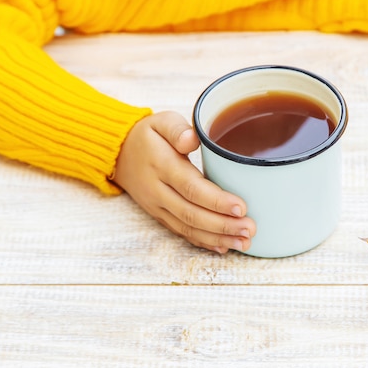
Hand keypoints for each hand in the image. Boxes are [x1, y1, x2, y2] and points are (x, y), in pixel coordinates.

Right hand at [112, 111, 255, 253]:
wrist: (117, 154)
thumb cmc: (148, 136)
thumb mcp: (161, 121)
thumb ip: (177, 129)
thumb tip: (192, 139)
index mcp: (162, 165)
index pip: (191, 187)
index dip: (216, 200)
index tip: (241, 207)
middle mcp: (158, 190)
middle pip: (192, 213)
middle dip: (223, 225)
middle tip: (250, 229)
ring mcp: (157, 206)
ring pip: (187, 227)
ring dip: (217, 238)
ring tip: (244, 242)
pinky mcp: (159, 215)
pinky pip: (181, 232)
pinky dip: (203, 242)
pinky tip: (224, 246)